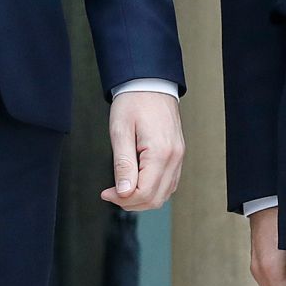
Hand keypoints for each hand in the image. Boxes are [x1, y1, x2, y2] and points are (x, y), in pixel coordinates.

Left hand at [101, 91, 184, 210]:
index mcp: (160, 152)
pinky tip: (137, 181)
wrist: (151, 82)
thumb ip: (123, 164)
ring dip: (142, 198)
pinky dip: (153, 189)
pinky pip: (169, 182)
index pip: (144, 193)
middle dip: (131, 203)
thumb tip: (123, 192)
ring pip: (164, 194)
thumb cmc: (134, 102)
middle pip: (156, 199)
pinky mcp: (178, 153)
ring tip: (123, 187)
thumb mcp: (121, 131)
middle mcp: (174, 156)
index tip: (107, 192)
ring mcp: (179, 155)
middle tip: (113, 193)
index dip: (122, 199)